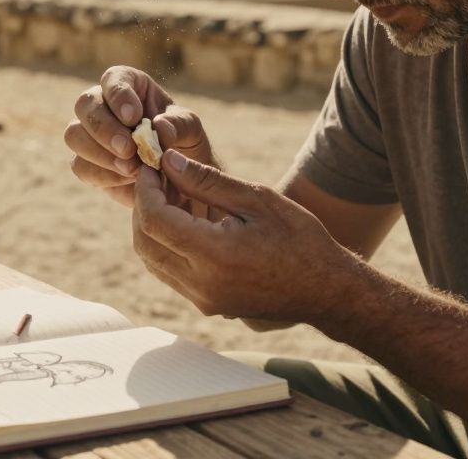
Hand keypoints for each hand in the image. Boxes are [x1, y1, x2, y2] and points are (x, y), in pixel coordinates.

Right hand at [64, 66, 215, 205]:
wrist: (180, 180)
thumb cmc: (185, 144)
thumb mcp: (192, 131)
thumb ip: (180, 124)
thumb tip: (160, 126)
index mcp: (130, 86)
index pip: (113, 79)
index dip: (118, 95)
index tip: (134, 117)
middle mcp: (103, 105)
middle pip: (85, 104)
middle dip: (104, 128)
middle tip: (128, 149)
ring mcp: (90, 134)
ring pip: (74, 135)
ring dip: (99, 153)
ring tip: (131, 168)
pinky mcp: (87, 163)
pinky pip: (79, 166)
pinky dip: (102, 174)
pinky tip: (126, 179)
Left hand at [130, 149, 359, 321]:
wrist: (326, 289)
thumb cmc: (299, 239)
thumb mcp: (257, 198)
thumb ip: (207, 180)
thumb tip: (168, 161)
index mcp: (214, 255)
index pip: (154, 220)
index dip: (145, 189)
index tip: (151, 166)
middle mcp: (202, 283)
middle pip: (144, 242)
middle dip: (141, 206)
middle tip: (156, 178)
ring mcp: (203, 299)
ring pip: (152, 260)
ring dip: (150, 227)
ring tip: (169, 196)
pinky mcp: (207, 305)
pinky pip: (169, 273)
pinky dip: (165, 245)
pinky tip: (183, 221)